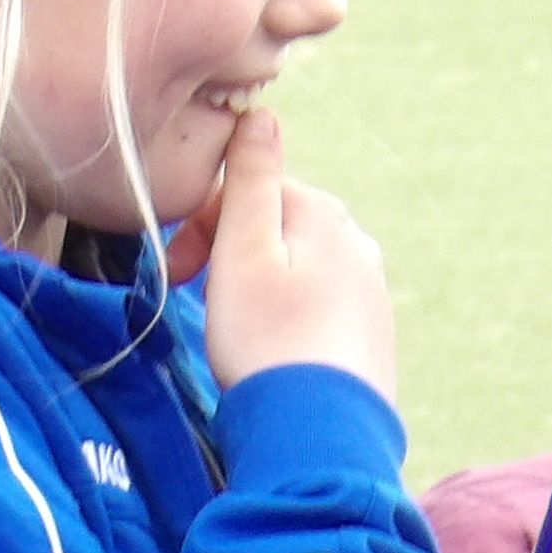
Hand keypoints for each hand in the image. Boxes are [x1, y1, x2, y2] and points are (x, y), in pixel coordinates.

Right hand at [192, 112, 394, 401]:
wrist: (319, 437)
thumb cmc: (268, 343)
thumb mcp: (244, 251)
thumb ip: (252, 178)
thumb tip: (261, 114)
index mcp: (323, 214)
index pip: (252, 192)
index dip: (202, 227)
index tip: (177, 275)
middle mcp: (358, 245)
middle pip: (277, 230)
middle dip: (230, 256)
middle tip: (198, 306)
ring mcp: (372, 293)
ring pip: (299, 272)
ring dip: (259, 291)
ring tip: (238, 337)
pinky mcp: (374, 339)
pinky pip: (321, 312)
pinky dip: (290, 324)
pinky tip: (274, 358)